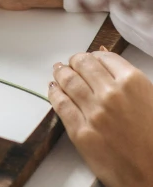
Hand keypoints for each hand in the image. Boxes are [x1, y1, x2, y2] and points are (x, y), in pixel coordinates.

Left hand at [49, 50, 152, 186]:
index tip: (89, 60)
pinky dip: (54, 94)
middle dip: (74, 62)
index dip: (93, 57)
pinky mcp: (81, 132)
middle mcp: (110, 93)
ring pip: (68, 82)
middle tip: (70, 64)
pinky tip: (53, 90)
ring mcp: (93, 112)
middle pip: (82, 65)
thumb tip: (103, 54)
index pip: (102, 57)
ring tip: (58, 72)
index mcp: (133, 82)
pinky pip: (60, 105)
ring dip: (61, 74)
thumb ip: (129, 77)